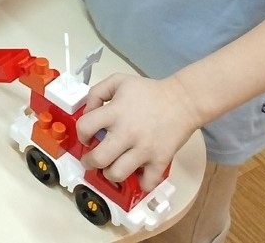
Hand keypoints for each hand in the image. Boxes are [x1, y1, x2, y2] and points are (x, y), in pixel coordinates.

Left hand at [76, 73, 199, 191]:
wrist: (182, 100)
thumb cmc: (150, 92)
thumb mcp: (120, 81)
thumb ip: (97, 92)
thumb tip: (87, 112)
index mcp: (116, 112)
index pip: (84, 127)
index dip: (81, 133)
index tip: (87, 136)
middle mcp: (127, 132)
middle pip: (97, 159)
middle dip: (89, 161)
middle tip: (92, 159)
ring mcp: (144, 149)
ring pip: (116, 174)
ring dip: (110, 173)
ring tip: (113, 165)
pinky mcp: (159, 161)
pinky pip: (145, 183)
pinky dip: (140, 182)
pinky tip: (138, 172)